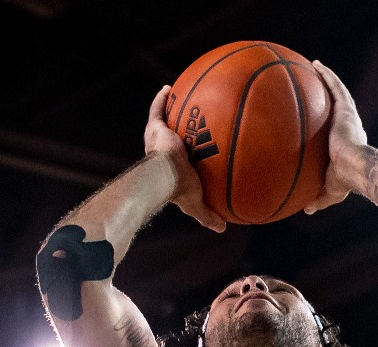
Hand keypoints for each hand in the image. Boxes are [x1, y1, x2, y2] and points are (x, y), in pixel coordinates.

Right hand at [144, 86, 224, 232]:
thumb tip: (222, 227)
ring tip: (176, 97)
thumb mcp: (196, 204)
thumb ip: (208, 215)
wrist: (162, 176)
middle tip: (182, 123)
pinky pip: (157, 109)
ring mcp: (155, 139)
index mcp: (166, 170)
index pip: (173, 161)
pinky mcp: (154, 128)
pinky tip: (169, 87)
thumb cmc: (178, 190)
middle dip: (171, 130)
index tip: (186, 151)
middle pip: (165, 139)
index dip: (177, 156)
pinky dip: (161, 98)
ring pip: (160, 122)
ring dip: (165, 111)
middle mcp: (158, 153)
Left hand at [302, 60, 367, 214]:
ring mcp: (348, 115)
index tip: (320, 120)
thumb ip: (319, 198)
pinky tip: (316, 64)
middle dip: (329, 96)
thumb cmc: (345, 182)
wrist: (356, 168)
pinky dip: (327, 75)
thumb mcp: (329, 192)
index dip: (330, 123)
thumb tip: (307, 209)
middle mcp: (350, 125)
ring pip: (337, 92)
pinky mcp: (345, 108)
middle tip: (316, 89)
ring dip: (328, 79)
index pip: (337, 130)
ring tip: (315, 67)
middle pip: (338, 107)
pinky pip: (335, 86)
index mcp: (347, 143)